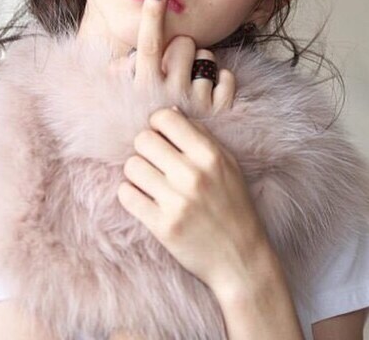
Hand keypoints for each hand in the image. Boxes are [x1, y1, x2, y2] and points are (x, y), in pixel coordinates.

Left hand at [116, 0, 269, 288]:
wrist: (241, 255)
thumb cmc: (234, 204)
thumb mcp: (228, 164)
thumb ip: (200, 139)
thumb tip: (167, 114)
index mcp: (211, 153)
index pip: (166, 118)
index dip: (158, 123)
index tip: (162, 133)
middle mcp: (193, 174)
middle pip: (143, 139)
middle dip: (146, 148)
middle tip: (154, 158)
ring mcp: (176, 201)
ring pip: (132, 166)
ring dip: (137, 171)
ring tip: (149, 179)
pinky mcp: (161, 226)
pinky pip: (127, 195)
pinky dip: (131, 194)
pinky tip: (144, 198)